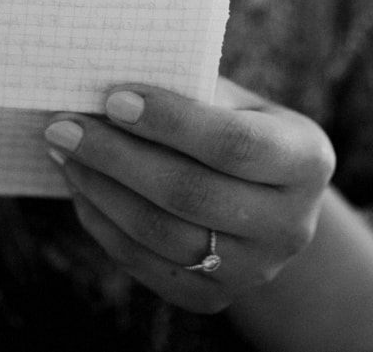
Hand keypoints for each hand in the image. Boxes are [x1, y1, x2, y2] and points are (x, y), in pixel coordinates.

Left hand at [44, 78, 335, 313]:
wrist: (267, 202)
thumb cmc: (240, 128)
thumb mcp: (236, 101)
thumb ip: (191, 89)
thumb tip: (108, 74)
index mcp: (308, 160)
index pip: (234, 143)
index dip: (171, 121)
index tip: (113, 97)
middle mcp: (291, 225)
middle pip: (191, 194)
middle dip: (117, 156)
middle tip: (64, 125)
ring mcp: (254, 270)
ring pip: (161, 233)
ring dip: (100, 189)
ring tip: (64, 151)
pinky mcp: (213, 298)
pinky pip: (144, 263)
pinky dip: (102, 222)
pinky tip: (80, 186)